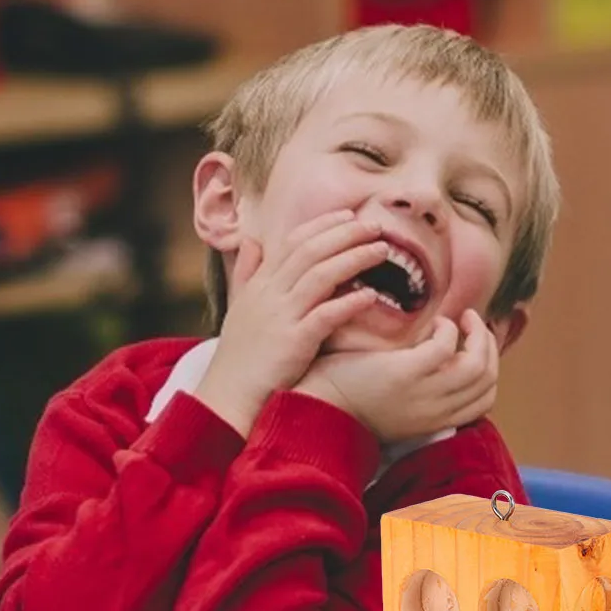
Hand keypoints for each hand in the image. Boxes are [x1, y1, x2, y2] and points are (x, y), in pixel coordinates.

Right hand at [196, 211, 390, 435]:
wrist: (228, 395)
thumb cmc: (240, 355)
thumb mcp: (239, 307)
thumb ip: (247, 272)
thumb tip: (252, 240)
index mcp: (260, 283)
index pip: (293, 241)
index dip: (323, 225)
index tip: (350, 216)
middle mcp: (270, 293)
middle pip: (311, 251)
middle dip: (346, 234)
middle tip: (375, 226)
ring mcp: (281, 317)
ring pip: (321, 275)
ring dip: (354, 258)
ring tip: (382, 251)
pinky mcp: (293, 343)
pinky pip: (325, 316)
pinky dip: (349, 302)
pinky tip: (371, 295)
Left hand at [296, 310, 499, 443]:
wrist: (317, 407)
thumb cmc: (352, 399)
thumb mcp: (398, 406)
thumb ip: (423, 392)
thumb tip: (443, 362)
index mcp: (435, 421)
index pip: (486, 400)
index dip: (491, 368)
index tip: (478, 345)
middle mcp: (436, 412)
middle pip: (488, 380)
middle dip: (488, 346)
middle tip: (475, 324)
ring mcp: (423, 394)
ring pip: (478, 365)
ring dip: (477, 335)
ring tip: (464, 318)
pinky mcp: (406, 374)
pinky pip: (446, 346)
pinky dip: (448, 329)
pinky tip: (435, 322)